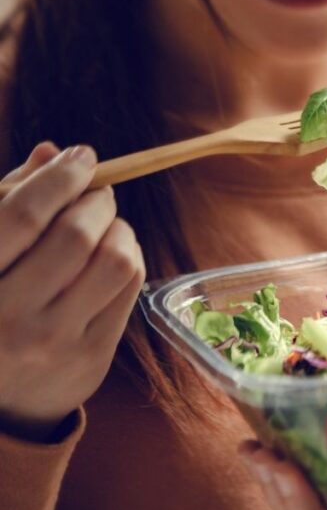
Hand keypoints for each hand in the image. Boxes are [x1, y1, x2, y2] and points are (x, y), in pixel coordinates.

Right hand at [0, 142, 145, 440]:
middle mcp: (8, 315)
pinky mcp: (92, 356)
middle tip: (97, 192)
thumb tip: (52, 153)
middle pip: (75, 236)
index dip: (59, 177)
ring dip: (120, 229)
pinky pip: (130, 288)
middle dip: (96, 201)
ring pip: (114, 262)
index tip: (81, 157)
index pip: (21, 215)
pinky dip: (131, 256)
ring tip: (106, 225)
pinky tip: (114, 254)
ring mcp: (53, 340)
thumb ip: (9, 202)